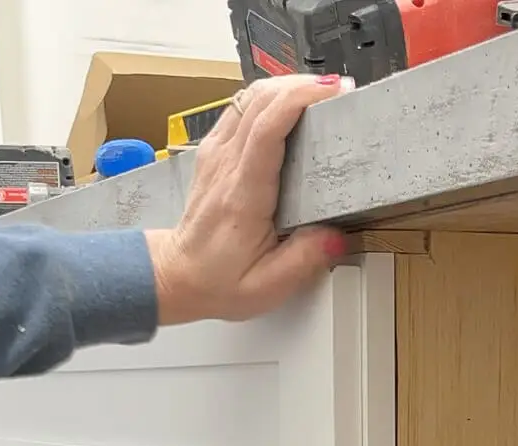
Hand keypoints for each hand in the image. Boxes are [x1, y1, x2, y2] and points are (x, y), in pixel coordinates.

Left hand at [145, 74, 351, 324]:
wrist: (178, 275)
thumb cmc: (219, 280)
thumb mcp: (267, 286)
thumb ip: (304, 260)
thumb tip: (337, 237)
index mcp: (242, 194)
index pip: (267, 128)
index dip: (299, 99)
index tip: (331, 92)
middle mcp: (226, 164)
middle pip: (261, 100)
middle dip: (303, 86)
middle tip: (339, 91)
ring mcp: (217, 152)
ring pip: (250, 96)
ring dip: (287, 87)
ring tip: (320, 95)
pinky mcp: (215, 150)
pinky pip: (242, 107)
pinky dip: (270, 97)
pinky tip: (291, 106)